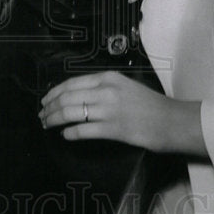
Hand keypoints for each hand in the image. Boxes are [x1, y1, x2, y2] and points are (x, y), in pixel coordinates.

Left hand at [38, 71, 205, 154]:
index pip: (71, 83)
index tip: (45, 100)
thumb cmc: (150, 104)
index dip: (54, 93)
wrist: (171, 121)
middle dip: (49, 107)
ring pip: (70, 113)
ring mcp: (109, 110)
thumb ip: (102, 88)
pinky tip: (66, 136)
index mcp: (108, 78)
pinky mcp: (113, 129)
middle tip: (42, 116)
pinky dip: (70, 133)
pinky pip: (83, 130)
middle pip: (67, 98)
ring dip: (54, 120)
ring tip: (48, 125)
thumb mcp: (124, 86)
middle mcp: (106, 91)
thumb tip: (76, 96)